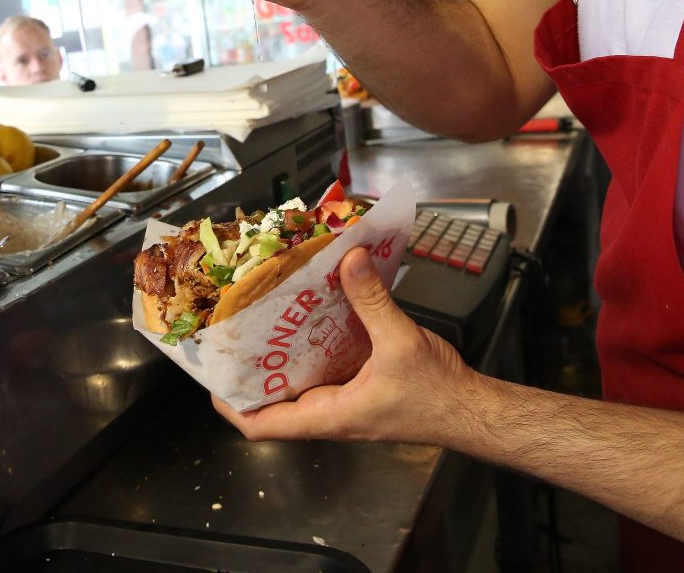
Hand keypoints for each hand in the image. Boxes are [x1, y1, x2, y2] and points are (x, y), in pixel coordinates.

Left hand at [212, 245, 474, 444]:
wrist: (470, 408)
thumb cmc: (436, 394)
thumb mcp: (399, 342)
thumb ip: (371, 300)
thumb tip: (349, 257)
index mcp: (328, 415)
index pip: (261, 426)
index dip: (230, 406)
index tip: (212, 379)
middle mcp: (329, 412)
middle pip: (271, 403)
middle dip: (251, 372)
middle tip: (234, 334)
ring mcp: (343, 401)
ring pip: (297, 384)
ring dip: (281, 356)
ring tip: (262, 318)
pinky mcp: (358, 386)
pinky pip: (323, 368)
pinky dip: (312, 345)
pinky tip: (310, 315)